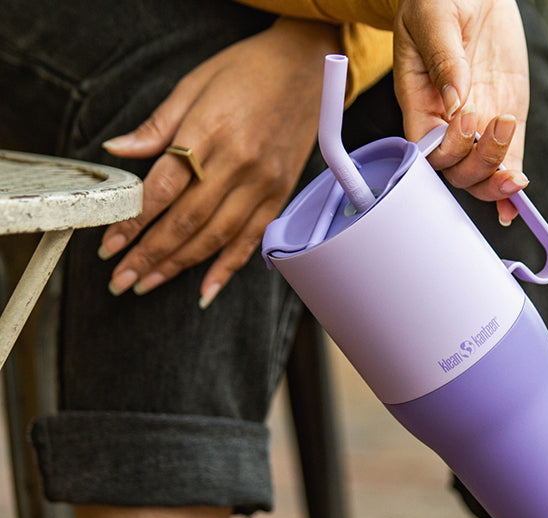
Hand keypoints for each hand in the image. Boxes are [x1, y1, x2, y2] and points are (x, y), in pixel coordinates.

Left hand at [100, 18, 339, 306]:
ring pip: (216, 236)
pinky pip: (253, 238)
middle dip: (149, 254)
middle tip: (120, 278)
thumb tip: (117, 150)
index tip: (110, 244)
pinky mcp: (281, 193)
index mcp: (210, 131)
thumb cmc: (249, 70)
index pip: (163, 188)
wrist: (308, 68)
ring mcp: (263, 182)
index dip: (133, 222)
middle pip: (186, 221)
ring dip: (179, 265)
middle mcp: (238, 163)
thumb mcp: (194, 84)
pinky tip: (206, 289)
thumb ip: (157, 125)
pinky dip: (228, 267)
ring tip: (148, 284)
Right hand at [393, 0, 529, 224]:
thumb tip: (456, 100)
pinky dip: (511, 187)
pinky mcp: (505, 122)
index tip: (469, 115)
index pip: (429, 149)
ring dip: (497, 176)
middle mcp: (446, 121)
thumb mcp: (435, 17)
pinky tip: (518, 196)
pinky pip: (506, 162)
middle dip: (478, 162)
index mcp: (420, 102)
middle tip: (498, 123)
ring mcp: (477, 126)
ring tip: (511, 145)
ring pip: (480, 175)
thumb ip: (443, 58)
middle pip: (456, 171)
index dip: (449, 145)